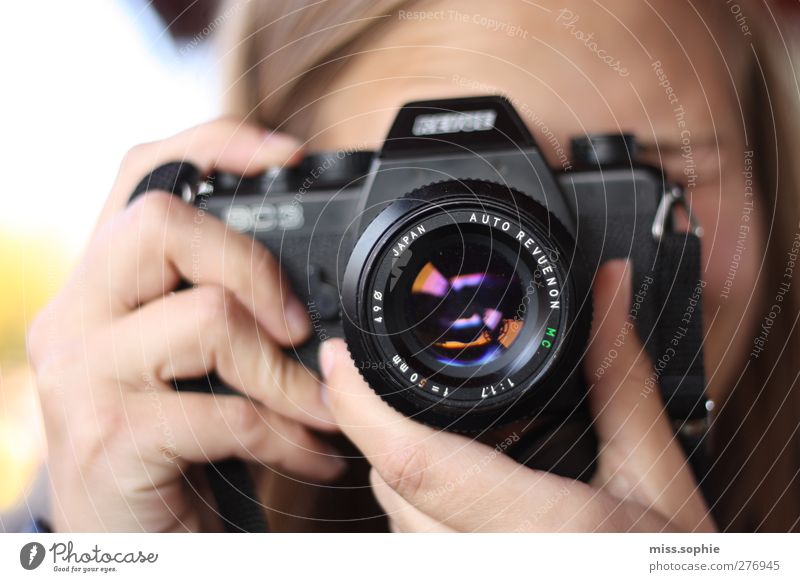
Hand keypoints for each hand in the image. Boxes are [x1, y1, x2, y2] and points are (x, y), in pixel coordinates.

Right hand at [28, 119, 343, 531]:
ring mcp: (81, 373)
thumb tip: (313, 291)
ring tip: (322, 410)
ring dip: (287, 374)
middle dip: (254, 267)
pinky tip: (309, 454)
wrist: (129, 543)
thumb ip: (225, 308)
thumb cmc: (171, 443)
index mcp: (102, 284)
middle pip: (162, 224)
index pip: (139, 173)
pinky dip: (287, 435)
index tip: (285, 153)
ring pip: (207, 318)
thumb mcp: (194, 363)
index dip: (211, 144)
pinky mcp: (106, 436)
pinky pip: (225, 412)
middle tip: (298, 325)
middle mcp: (74, 315)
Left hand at [320, 260, 714, 531]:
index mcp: (540, 531)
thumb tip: (608, 293)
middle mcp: (487, 564)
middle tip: (387, 380)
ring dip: (401, 467)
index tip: (340, 361)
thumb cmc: (671, 569)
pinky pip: (415, 543)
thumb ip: (620, 380)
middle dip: (382, 425)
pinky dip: (419, 504)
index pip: (416, 463)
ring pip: (394, 519)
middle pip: (391, 485)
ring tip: (436, 428)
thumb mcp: (657, 475)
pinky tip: (459, 482)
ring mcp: (471, 579)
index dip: (364, 407)